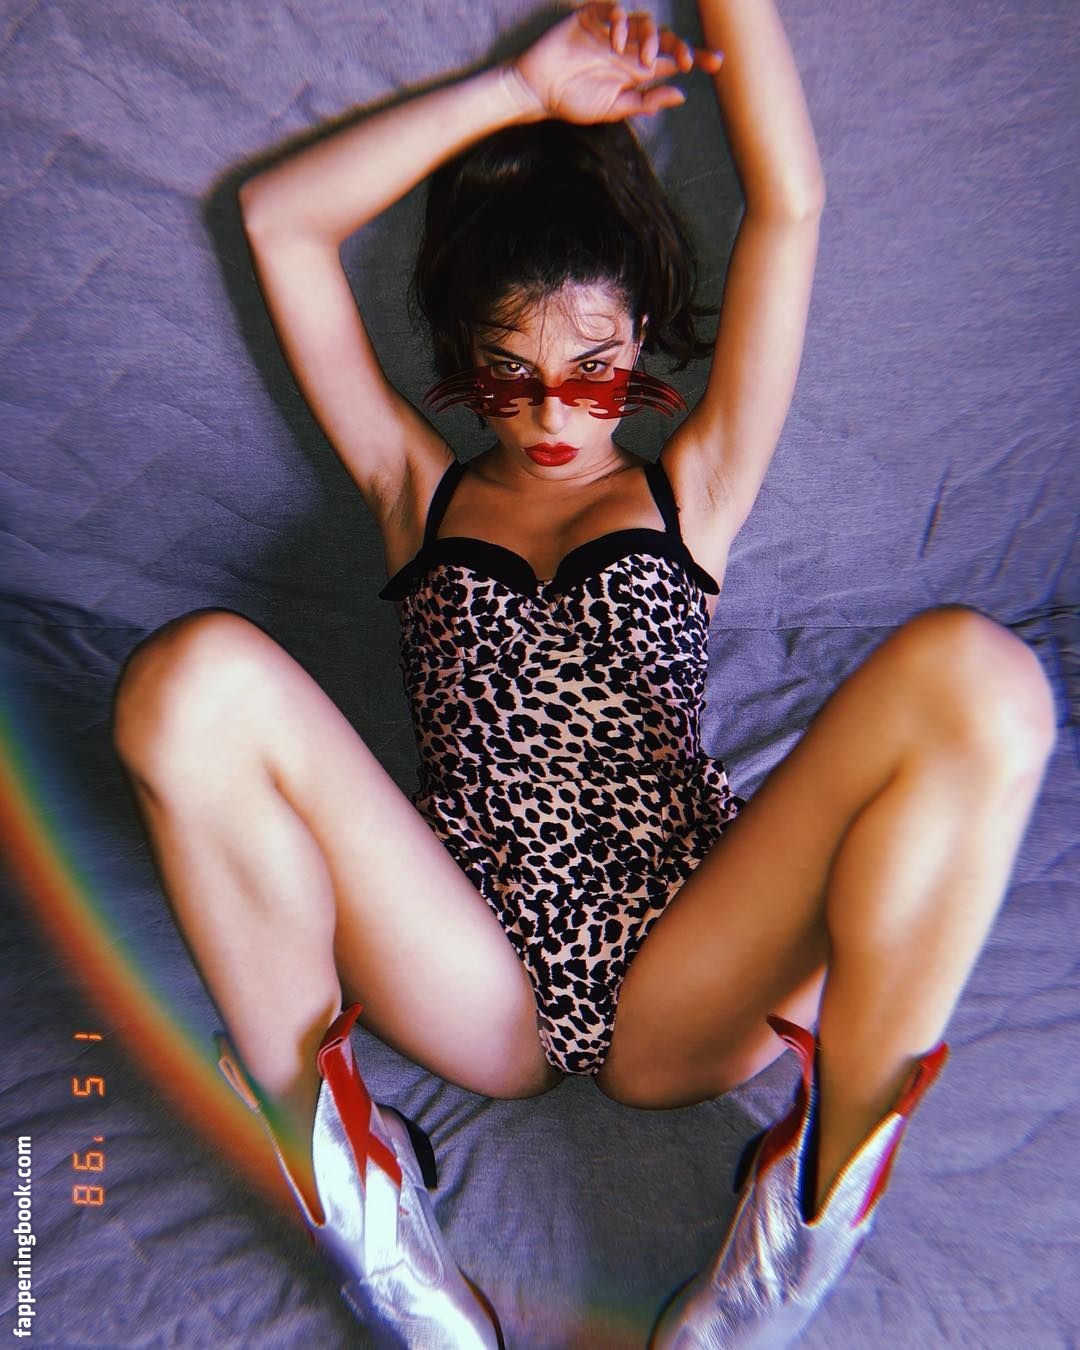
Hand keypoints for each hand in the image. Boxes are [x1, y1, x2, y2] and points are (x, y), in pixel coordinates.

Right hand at [510, 3, 722, 123]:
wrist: (538, 92)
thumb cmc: (573, 102)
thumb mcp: (614, 110)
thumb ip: (645, 102)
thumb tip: (679, 95)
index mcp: (637, 71)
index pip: (673, 61)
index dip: (697, 57)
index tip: (717, 62)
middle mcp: (629, 49)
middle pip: (664, 38)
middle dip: (679, 47)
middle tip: (684, 61)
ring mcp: (611, 32)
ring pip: (643, 22)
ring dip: (651, 37)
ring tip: (644, 58)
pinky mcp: (591, 19)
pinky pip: (613, 10)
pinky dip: (620, 21)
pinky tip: (617, 40)